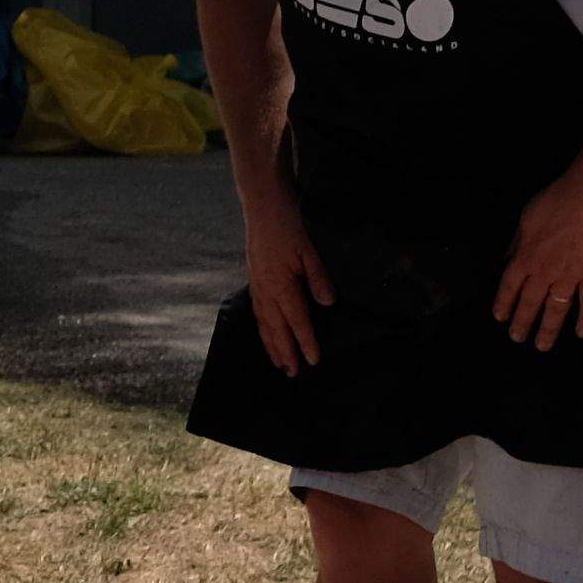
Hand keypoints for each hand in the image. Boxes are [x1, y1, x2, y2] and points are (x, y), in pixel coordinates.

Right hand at [237, 190, 329, 369]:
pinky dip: (261, 329)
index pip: (297, 321)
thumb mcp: (310, 251)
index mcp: (281, 286)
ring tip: (278, 363)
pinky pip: (257, 313)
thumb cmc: (287, 228)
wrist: (263, 209)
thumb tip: (328, 303)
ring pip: (264, 324)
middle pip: (277, 329)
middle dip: (285, 352)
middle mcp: (266, 291)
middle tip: (293, 373)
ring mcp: (257, 287)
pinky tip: (266, 335)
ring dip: (271, 345)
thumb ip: (318, 278)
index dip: (306, 342)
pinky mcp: (254, 282)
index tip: (313, 360)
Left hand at [495, 163, 582, 347]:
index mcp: (524, 257)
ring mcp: (570, 277)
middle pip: (530, 303)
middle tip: (517, 339)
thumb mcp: (524, 219)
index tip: (500, 318)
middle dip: (522, 323)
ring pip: (556, 310)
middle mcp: (544, 273)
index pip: (509, 287)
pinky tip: (582, 334)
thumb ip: (516, 242)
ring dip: (548, 329)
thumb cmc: (555, 202)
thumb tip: (508, 259)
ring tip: (542, 346)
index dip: (503, 303)